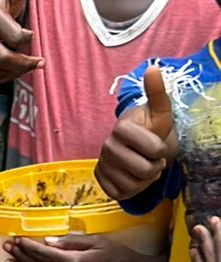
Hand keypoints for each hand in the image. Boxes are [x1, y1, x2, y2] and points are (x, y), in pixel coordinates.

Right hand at [96, 65, 177, 198]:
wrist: (136, 144)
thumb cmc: (150, 128)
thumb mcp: (160, 113)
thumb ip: (157, 92)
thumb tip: (153, 67)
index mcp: (121, 128)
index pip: (153, 150)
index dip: (161, 151)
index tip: (156, 145)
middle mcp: (106, 145)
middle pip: (144, 170)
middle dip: (155, 168)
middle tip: (152, 159)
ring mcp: (101, 163)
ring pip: (132, 185)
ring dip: (145, 180)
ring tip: (143, 167)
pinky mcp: (99, 179)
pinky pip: (121, 194)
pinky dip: (132, 190)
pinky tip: (132, 177)